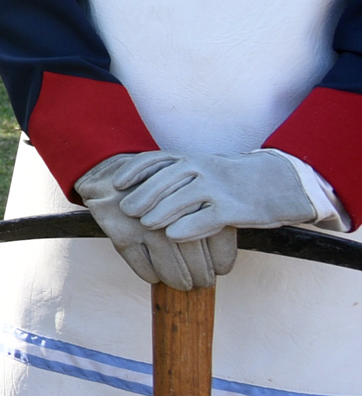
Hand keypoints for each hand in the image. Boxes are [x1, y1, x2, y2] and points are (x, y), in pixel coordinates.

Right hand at [77, 152, 236, 289]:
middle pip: (195, 258)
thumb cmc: (157, 188)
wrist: (111, 174)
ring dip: (178, 281)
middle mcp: (170, 212)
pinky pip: (143, 267)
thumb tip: (223, 252)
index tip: (220, 269)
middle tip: (203, 282)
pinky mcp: (121, 235)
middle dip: (202, 276)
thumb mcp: (184, 188)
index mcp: (192, 198)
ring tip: (182, 283)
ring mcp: (143, 225)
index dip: (222, 261)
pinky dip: (152, 276)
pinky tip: (156, 275)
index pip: (218, 240)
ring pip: (169, 268)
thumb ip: (206, 213)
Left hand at [120, 149, 321, 240]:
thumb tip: (141, 188)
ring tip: (146, 224)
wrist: (279, 183)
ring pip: (180, 199)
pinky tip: (173, 236)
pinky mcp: (232, 208)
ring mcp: (217, 188)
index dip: (132, 171)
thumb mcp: (204, 168)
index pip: (154, 160)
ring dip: (160, 212)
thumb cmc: (233, 179)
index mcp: (191, 159)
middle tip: (126, 210)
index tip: (116, 184)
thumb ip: (177, 175)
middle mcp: (201, 169)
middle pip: (162, 181)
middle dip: (142, 195)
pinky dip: (187, 228)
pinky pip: (205, 219)